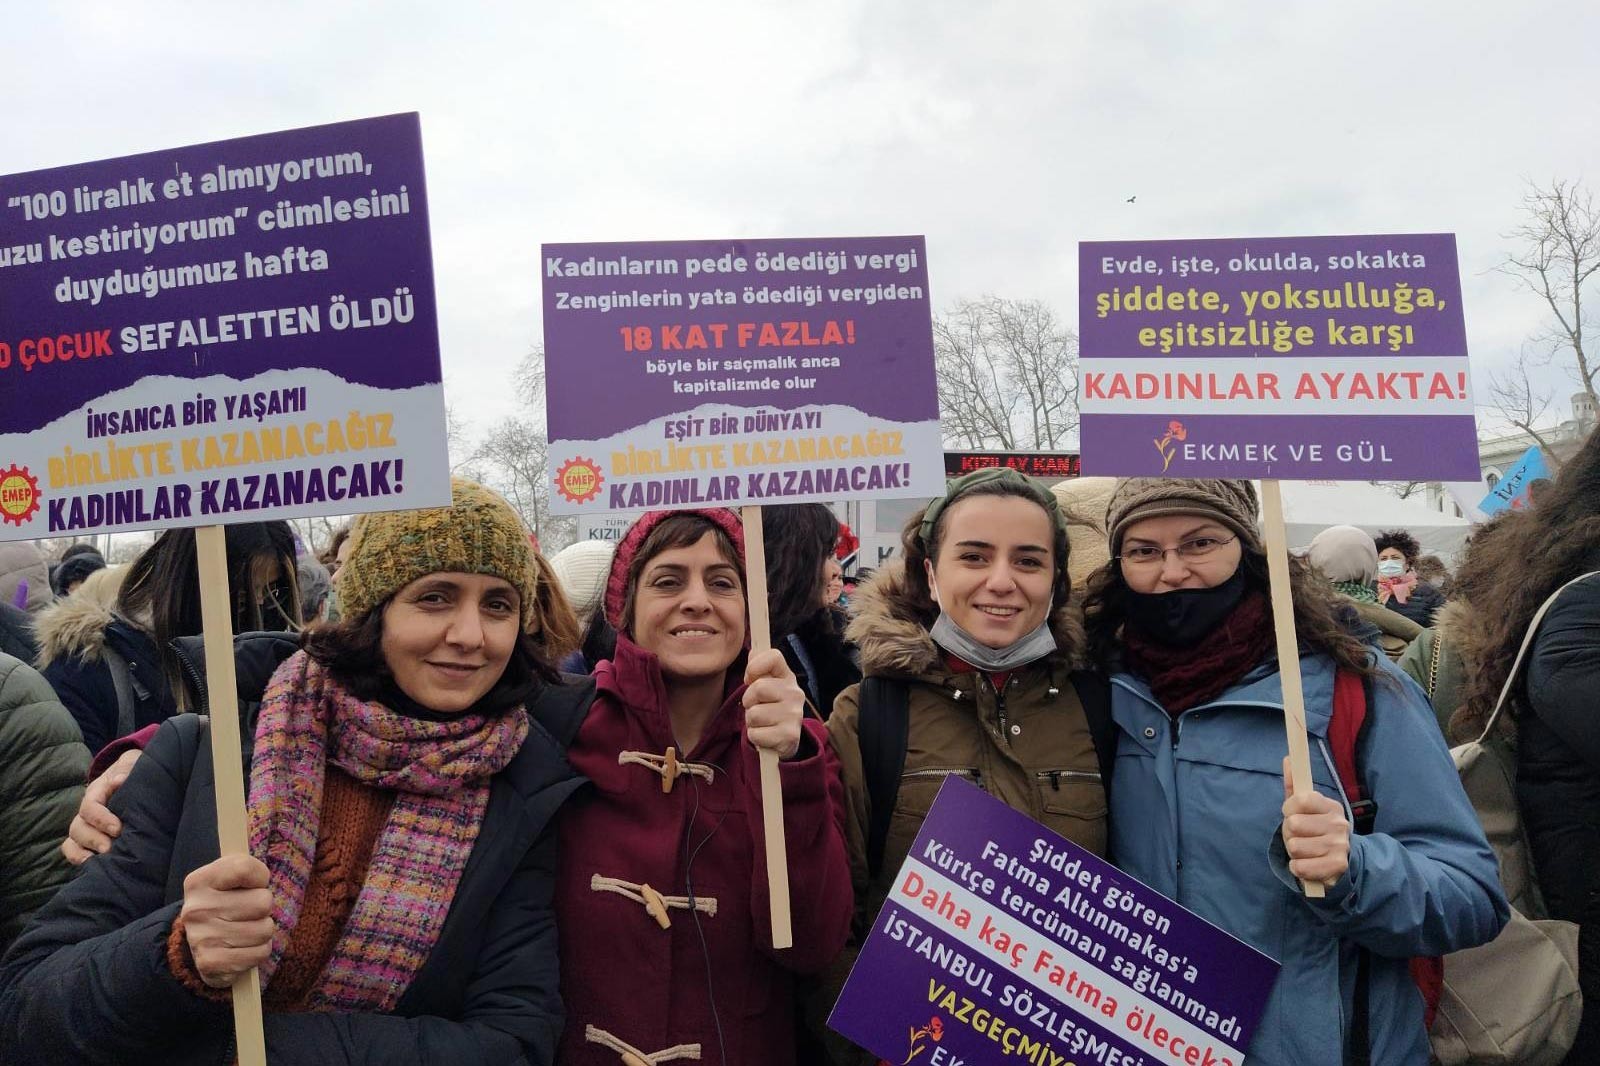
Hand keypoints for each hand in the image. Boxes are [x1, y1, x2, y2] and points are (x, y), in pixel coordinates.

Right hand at [62, 749, 140, 864]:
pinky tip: (92, 866)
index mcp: (98, 790)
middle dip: (93, 839)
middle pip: (78, 826)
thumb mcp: (134, 762)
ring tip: (103, 859)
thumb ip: (128, 767)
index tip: (118, 828)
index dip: (100, 819)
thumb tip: (118, 781)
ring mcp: (87, 824)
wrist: (136, 778)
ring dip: (84, 851)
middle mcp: (88, 809)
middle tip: (110, 848)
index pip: (90, 806)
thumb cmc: (134, 770)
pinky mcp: (90, 837)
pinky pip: (72, 849)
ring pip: (73, 839)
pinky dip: (77, 857)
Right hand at [180, 855, 275, 988]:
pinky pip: (260, 953)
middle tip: (249, 912)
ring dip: (263, 931)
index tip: (254, 884)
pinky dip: (259, 951)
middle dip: (264, 908)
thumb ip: (244, 864)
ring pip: (265, 929)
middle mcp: (197, 909)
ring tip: (246, 930)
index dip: (260, 877)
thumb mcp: (227, 877)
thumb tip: (254, 842)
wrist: (195, 945)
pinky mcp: (212, 964)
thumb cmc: (223, 903)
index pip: (245, 868)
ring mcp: (202, 938)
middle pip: (263, 901)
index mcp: (198, 881)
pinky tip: (244, 948)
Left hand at [743, 648, 804, 758]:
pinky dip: (755, 737)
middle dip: (749, 701)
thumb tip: (753, 650)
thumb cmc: (770, 708)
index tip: (750, 678)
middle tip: (757, 707)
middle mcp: (795, 693)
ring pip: (754, 714)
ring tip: (763, 723)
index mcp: (788, 677)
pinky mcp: (789, 736)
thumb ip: (758, 667)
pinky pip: (756, 734)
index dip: (755, 666)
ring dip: (751, 721)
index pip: (774, 656)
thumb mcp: (766, 685)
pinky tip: (766, 736)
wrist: (785, 740)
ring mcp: (794, 715)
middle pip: (758, 688)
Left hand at [1281, 756, 1350, 886]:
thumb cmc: (1314, 830)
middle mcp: (1338, 824)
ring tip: (1305, 850)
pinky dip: (1298, 867)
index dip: (1289, 808)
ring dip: (1293, 851)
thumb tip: (1288, 759)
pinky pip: (1300, 867)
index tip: (1291, 814)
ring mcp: (1339, 846)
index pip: (1301, 799)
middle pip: (1294, 824)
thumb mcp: (1304, 808)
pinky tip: (1306, 864)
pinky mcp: (1337, 866)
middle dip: (1289, 832)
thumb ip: (1294, 784)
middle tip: (1300, 836)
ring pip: (1295, 846)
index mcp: (1331, 806)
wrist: (1338, 862)